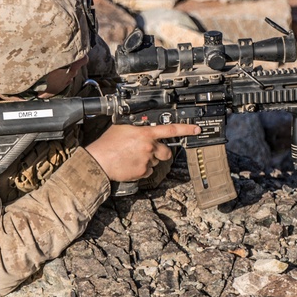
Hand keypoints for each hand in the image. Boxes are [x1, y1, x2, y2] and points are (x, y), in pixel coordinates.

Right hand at [85, 123, 200, 181]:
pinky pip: (149, 171)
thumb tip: (143, 125)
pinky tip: (131, 164)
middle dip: (162, 151)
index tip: (196, 129)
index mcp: (145, 133)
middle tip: (150, 150)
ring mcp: (147, 161)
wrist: (99, 161)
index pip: (170, 130)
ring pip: (156, 161)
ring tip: (133, 157)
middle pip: (167, 150)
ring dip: (150, 159)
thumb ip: (136, 126)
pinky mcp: (143, 172)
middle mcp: (149, 147)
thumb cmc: (107, 144)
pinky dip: (143, 169)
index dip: (186, 129)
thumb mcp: (122, 127)